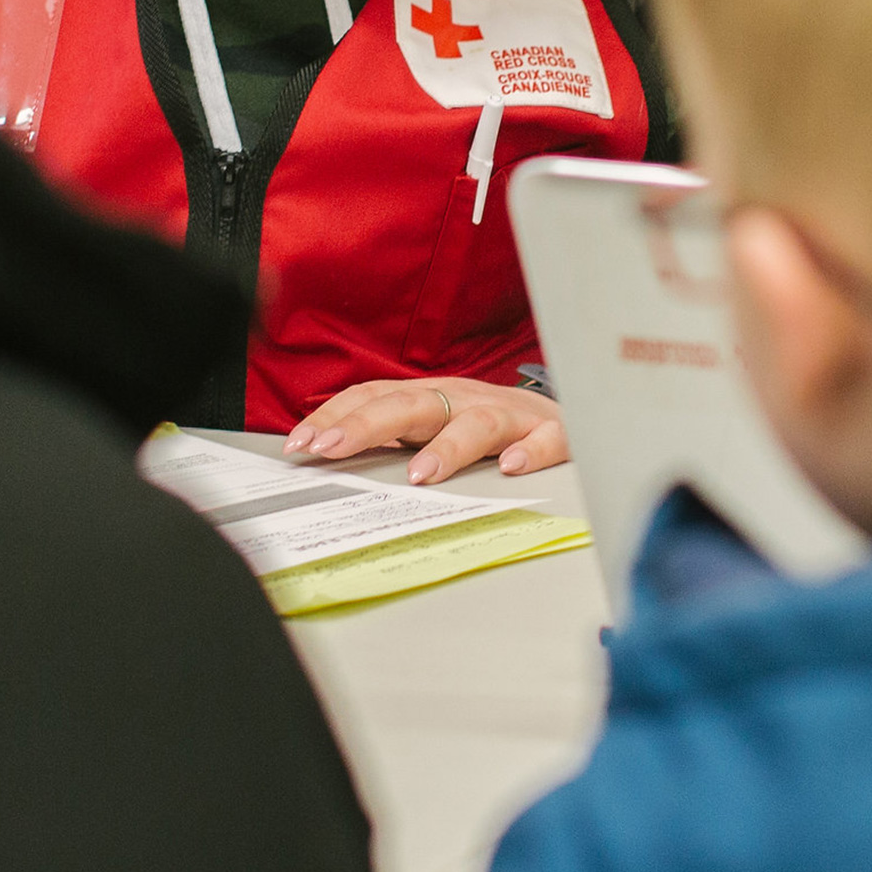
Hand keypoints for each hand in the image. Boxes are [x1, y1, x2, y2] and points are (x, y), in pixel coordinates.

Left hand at [282, 375, 568, 485]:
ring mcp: (508, 415)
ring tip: (421, 475)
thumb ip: (389, 439)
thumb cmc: (489, 425)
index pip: (373, 396)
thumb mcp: (433, 424)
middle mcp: (463, 400)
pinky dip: (529, 452)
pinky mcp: (552, 433)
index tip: (300, 446)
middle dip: (368, 425)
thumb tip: (326, 459)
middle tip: (333, 449)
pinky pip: (545, 439)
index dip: (335, 418)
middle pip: (413, 404)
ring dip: (447, 447)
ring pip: (477, 424)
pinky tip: (511, 468)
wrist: (571, 408)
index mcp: (429, 397)